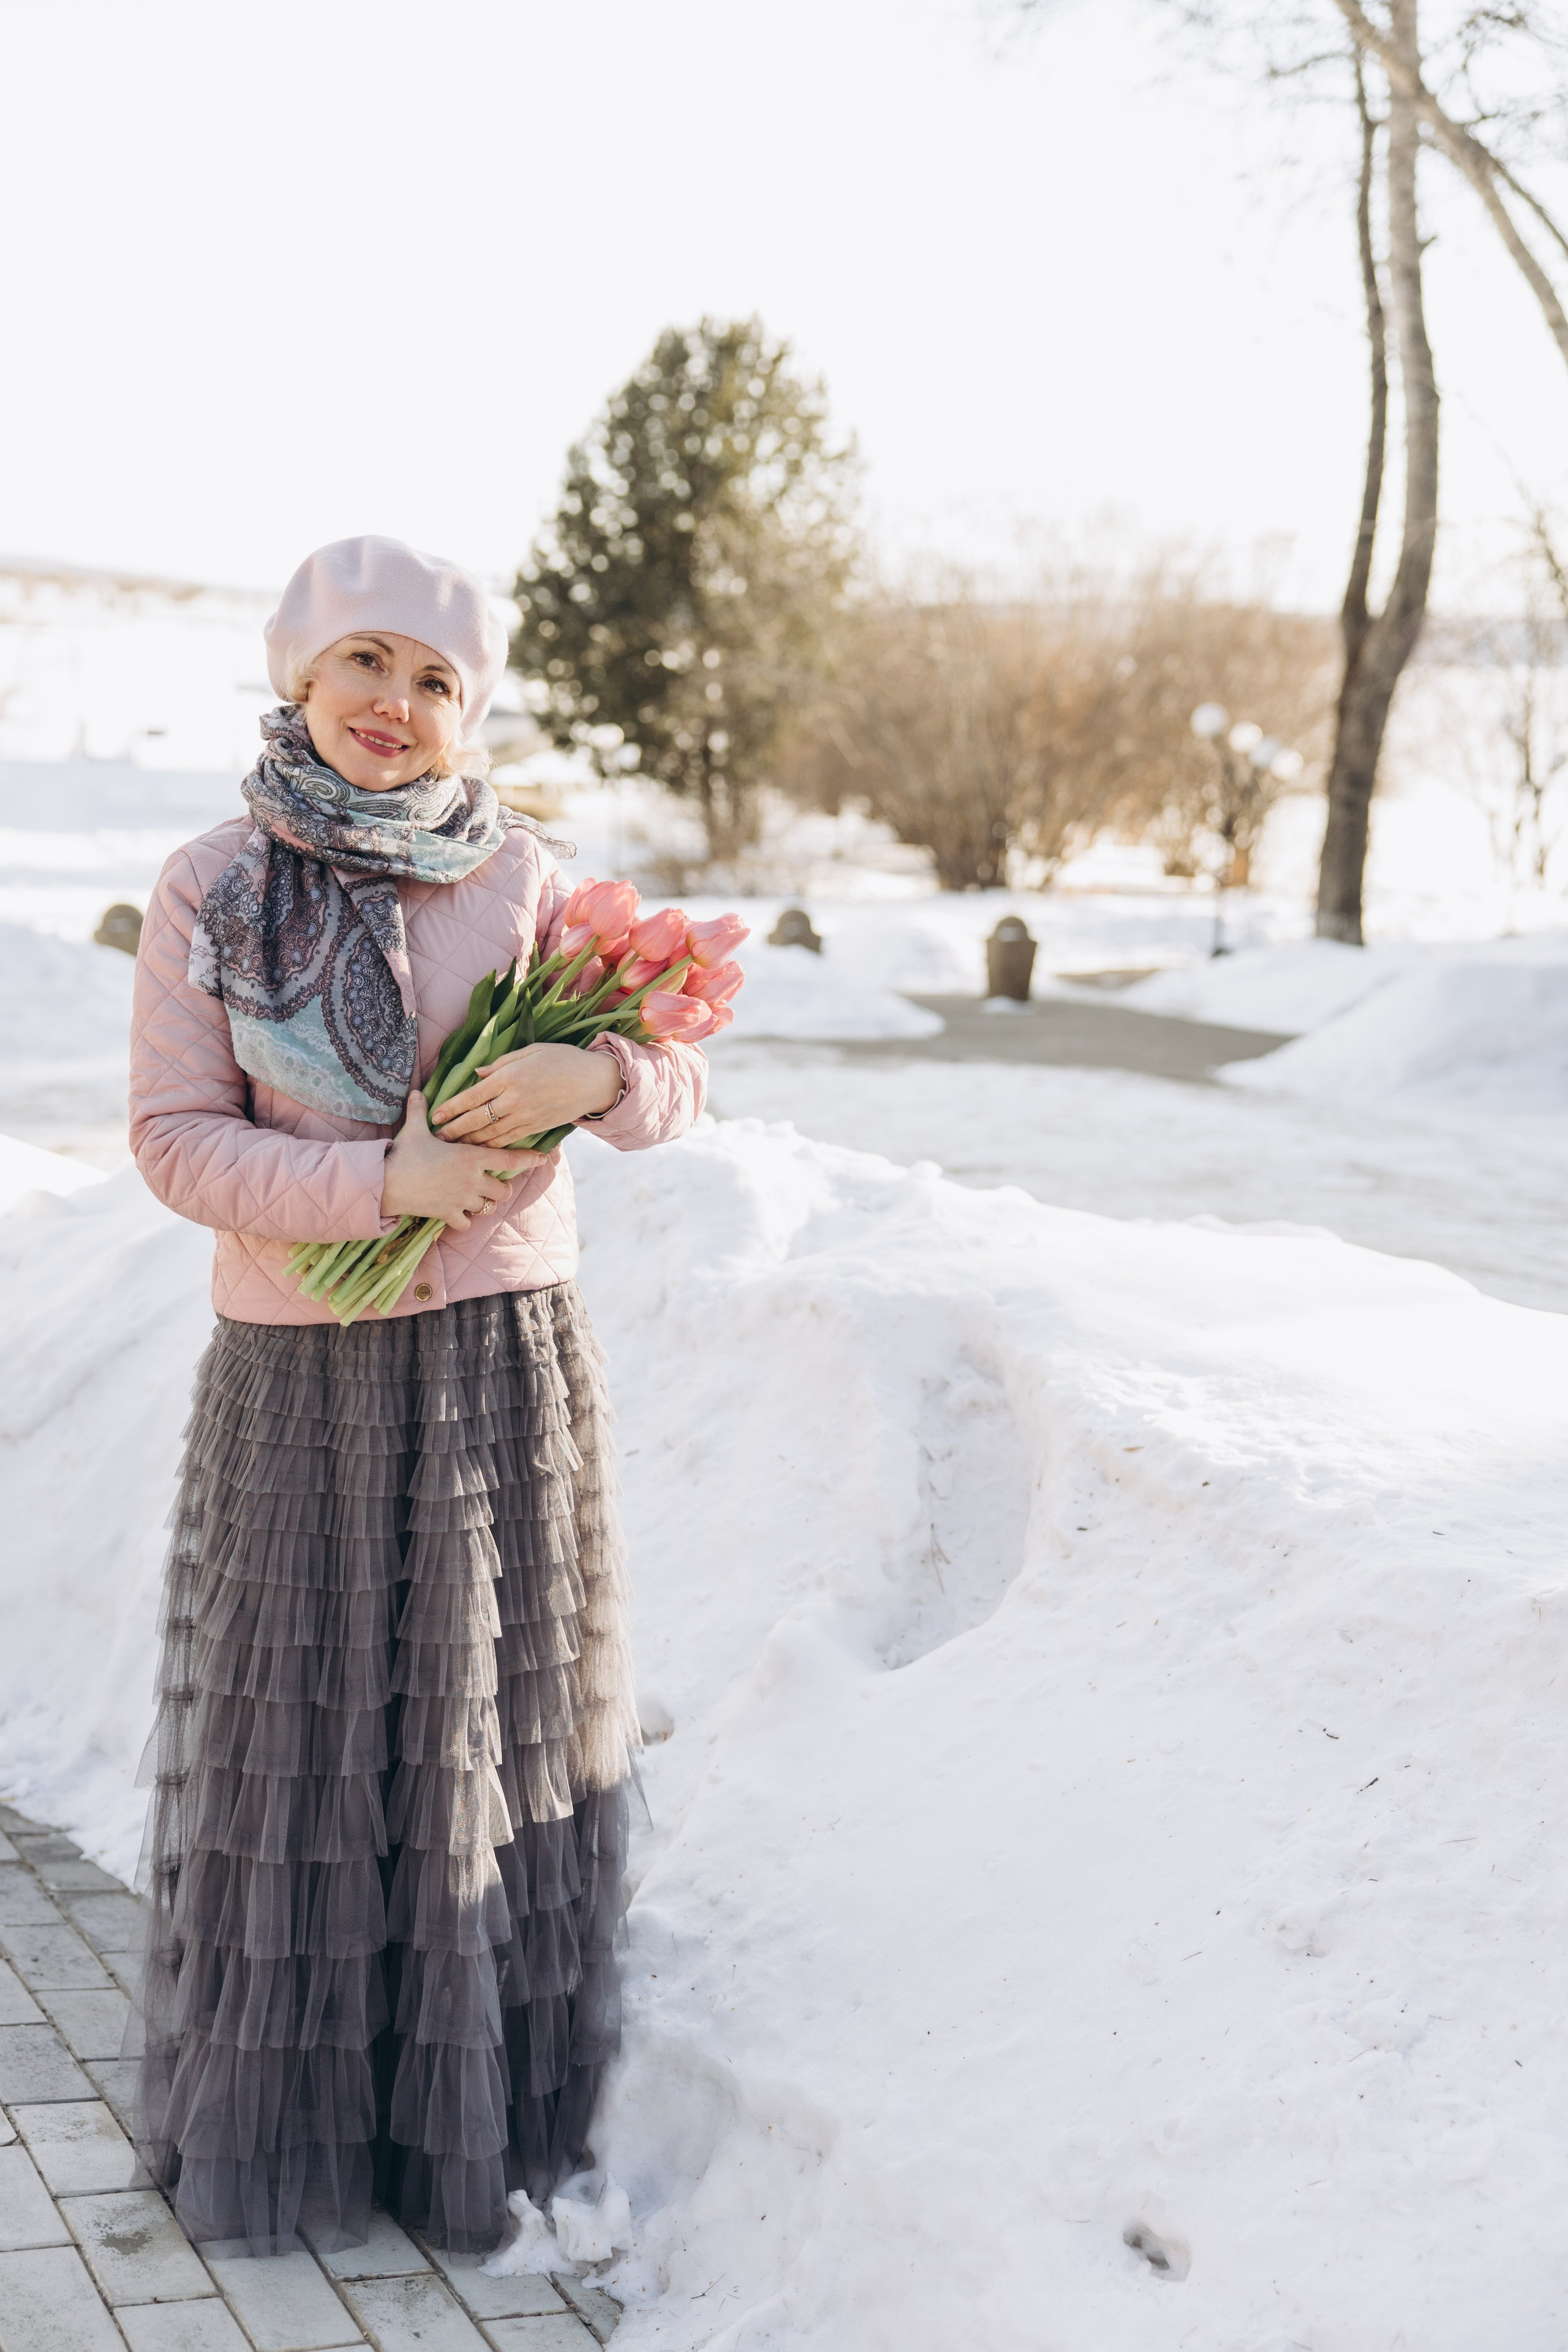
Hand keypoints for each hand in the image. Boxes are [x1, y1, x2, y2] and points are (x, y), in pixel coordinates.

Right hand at [381, 1090, 535, 1228]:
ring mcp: (463, 1199)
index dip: (528, 1159)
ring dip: (484, 1203)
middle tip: (492, 1183)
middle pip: (504, 1190)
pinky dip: (466, 1219)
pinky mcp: (450, 1215)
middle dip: (502, 1188)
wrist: (386, 1182)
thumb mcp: (414, 1130)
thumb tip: (415, 1091)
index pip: (510, 1159)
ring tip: (473, 1197)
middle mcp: (472, 1180)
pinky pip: (468, 1223)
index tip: (541, 1159)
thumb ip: (420, 1111)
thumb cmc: (403, 1154)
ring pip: (488, 1207)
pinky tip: (457, 1212)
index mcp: (470, 1157)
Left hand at [432, 1041, 620, 1145]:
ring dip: (469, 1142)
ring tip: (452, 1147)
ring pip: (490, 1134)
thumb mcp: (531, 1051)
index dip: (451, 1108)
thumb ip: (501, 1063)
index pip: (472, 1095)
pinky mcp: (536, 1128)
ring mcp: (525, 1117)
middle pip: (476, 1119)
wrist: (594, 1081)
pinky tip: (479, 1150)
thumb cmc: (563, 1059)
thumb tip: (476, 1074)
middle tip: (437, 1138)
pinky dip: (492, 1146)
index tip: (435, 1116)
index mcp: (510, 1076)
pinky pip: (508, 1140)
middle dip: (454, 1130)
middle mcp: (514, 1099)